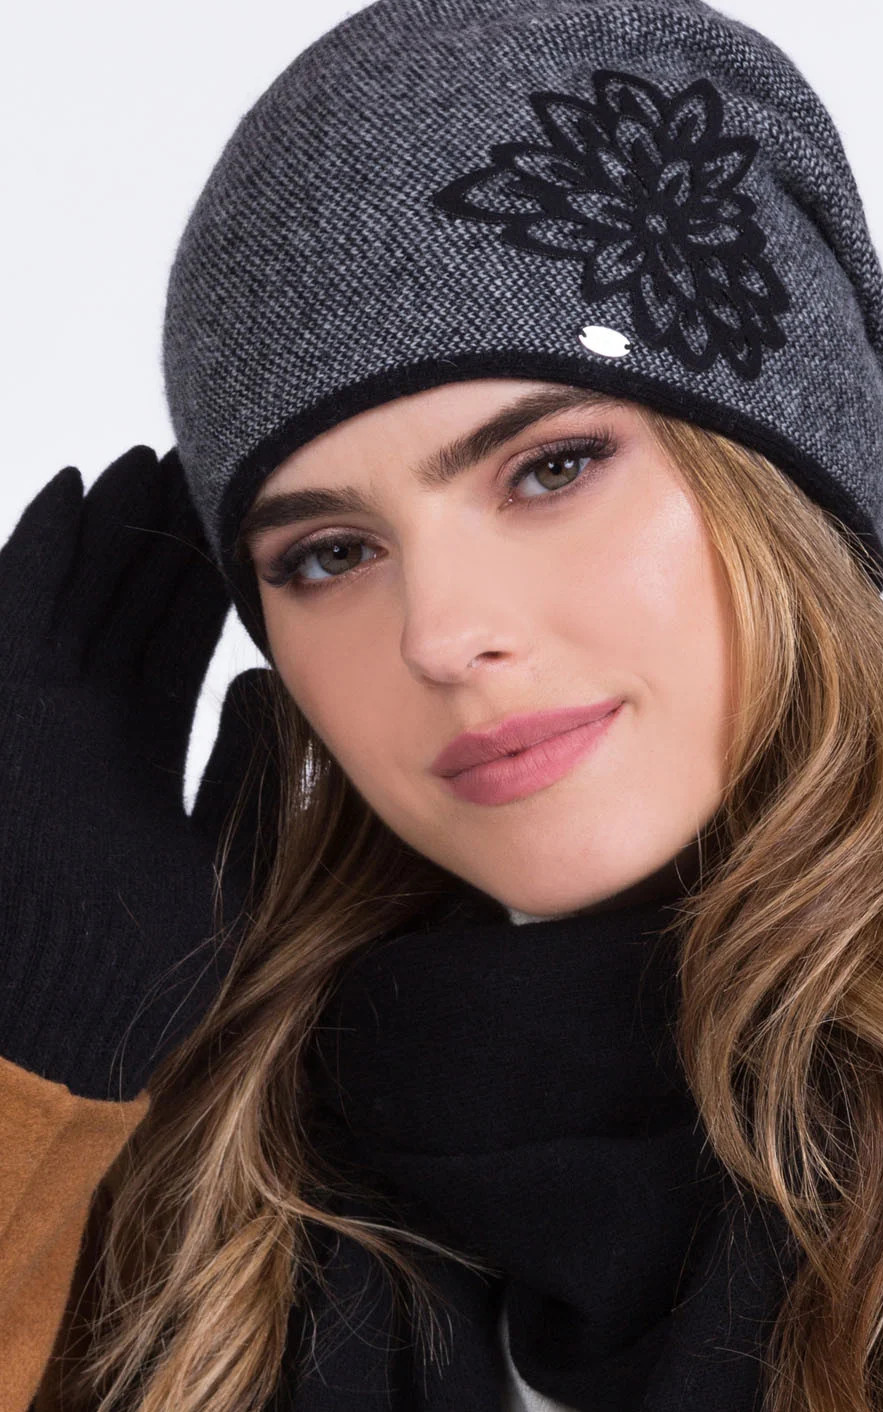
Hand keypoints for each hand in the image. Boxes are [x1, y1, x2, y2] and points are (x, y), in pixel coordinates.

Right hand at [0, 446, 278, 1100]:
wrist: (75, 1010)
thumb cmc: (153, 952)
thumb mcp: (222, 841)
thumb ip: (243, 768)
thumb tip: (268, 687)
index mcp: (128, 755)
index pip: (171, 648)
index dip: (200, 589)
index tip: (238, 534)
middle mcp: (82, 725)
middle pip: (127, 609)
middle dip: (162, 542)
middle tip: (205, 471)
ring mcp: (40, 713)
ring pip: (80, 593)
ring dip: (112, 526)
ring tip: (152, 461)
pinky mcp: (12, 707)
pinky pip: (24, 607)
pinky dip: (44, 546)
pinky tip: (77, 490)